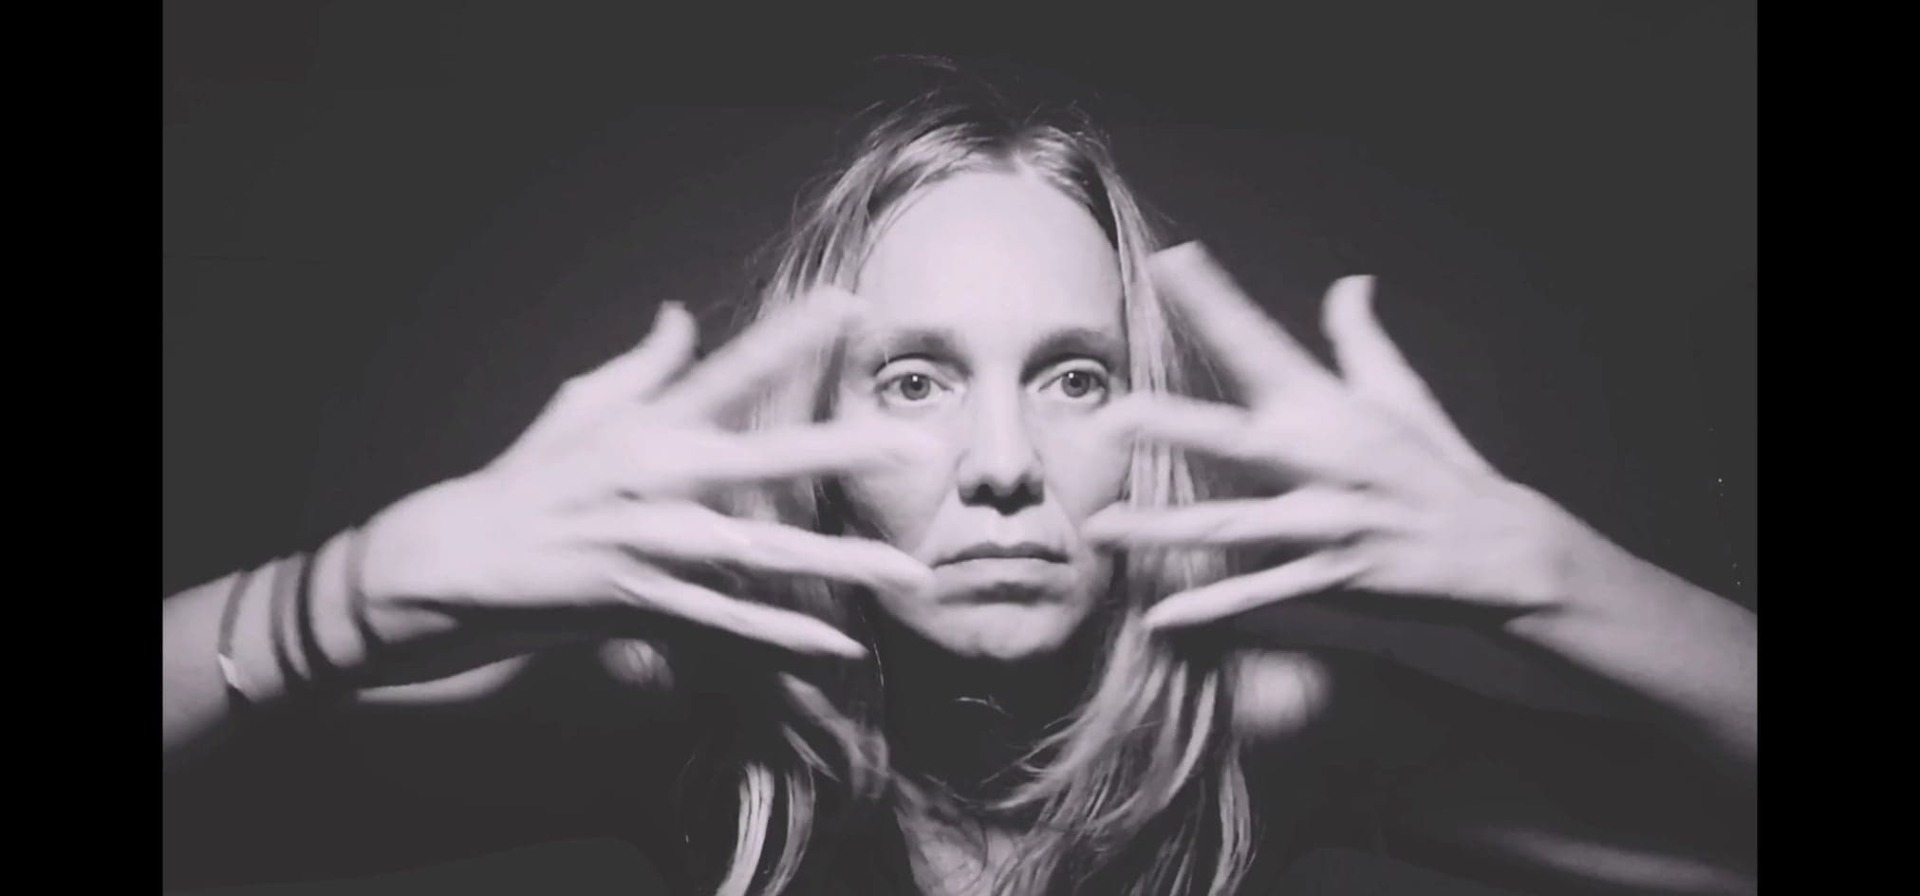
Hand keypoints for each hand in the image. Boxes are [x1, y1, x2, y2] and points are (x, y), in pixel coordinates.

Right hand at [350, 289, 933, 682]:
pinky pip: (732, 627)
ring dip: (844, 565)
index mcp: (650, 427)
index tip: (851, 304)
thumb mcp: (581, 408)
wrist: (456, 562)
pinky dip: (785, 640)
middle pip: (769, 460)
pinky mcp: (648, 604)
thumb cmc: (527, 480)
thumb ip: (644, 366)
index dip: (792, 335)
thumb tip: (681, 314)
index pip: (734, 370)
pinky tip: (842, 648)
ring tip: (913, 571)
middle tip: (914, 442)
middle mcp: (661, 481)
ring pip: (769, 556)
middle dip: (844, 452)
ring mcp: (658, 547)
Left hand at [1086, 244, 1583, 630]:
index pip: (1261, 345)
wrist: (1498, 547)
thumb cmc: (1438, 465)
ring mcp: (1326, 524)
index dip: (1218, 303)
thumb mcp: (1401, 394)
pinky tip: (1162, 618)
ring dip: (1168, 529)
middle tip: (1118, 416)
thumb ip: (1360, 339)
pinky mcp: (1333, 578)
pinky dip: (1214, 608)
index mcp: (1329, 409)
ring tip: (1102, 526)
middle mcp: (1322, 462)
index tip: (1177, 261)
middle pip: (1237, 440)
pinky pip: (1262, 594)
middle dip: (1179, 428)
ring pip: (1233, 524)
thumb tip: (1351, 283)